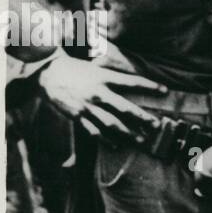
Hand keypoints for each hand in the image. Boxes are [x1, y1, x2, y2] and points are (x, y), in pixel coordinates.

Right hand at [39, 55, 165, 140]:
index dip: (149, 86)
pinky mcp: (78, 116)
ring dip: (128, 133)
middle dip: (142, 117)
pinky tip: (116, 145)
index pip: (131, 82)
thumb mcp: (94, 66)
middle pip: (125, 107)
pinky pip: (94, 130)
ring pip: (112, 123)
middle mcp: (98, 93)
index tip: (164, 90)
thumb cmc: (73, 69)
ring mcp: (88, 106)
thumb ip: (110, 72)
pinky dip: (105, 139)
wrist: (47, 74)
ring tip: (141, 140)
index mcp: (104, 77)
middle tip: (156, 125)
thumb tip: (126, 72)